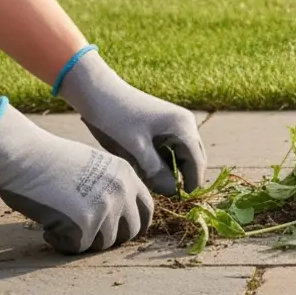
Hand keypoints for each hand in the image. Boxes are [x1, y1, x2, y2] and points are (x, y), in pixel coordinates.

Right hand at [0, 99, 153, 253]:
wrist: (24, 155)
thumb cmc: (50, 160)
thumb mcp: (94, 165)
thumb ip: (111, 186)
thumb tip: (118, 216)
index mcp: (126, 174)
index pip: (146, 210)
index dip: (132, 224)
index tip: (116, 230)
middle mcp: (121, 190)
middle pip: (130, 232)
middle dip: (108, 237)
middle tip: (84, 231)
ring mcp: (105, 207)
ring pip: (104, 243)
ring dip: (83, 240)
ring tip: (61, 224)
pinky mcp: (84, 224)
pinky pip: (78, 248)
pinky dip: (62, 243)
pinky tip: (48, 229)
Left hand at [54, 46, 207, 195]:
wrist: (98, 92)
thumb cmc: (116, 117)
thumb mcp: (135, 148)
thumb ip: (156, 170)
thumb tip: (173, 191)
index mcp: (183, 126)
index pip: (197, 162)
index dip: (191, 183)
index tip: (182, 202)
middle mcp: (185, 123)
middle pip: (194, 158)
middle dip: (184, 177)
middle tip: (169, 196)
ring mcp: (176, 122)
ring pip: (183, 154)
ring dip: (173, 169)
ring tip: (156, 184)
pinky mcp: (165, 124)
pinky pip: (172, 148)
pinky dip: (165, 161)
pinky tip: (149, 170)